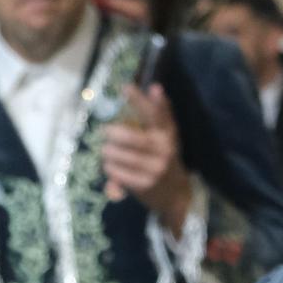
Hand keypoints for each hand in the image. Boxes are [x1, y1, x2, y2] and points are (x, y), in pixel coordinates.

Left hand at [103, 84, 190, 229]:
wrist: (176, 196)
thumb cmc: (165, 160)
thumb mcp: (168, 138)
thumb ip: (161, 115)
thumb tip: (155, 86)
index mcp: (168, 136)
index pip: (154, 114)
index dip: (140, 100)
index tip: (126, 86)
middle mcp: (163, 151)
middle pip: (129, 137)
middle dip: (112, 133)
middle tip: (106, 132)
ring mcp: (154, 169)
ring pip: (118, 154)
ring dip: (108, 152)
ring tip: (108, 152)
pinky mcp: (143, 185)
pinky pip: (116, 172)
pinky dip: (110, 168)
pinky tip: (112, 167)